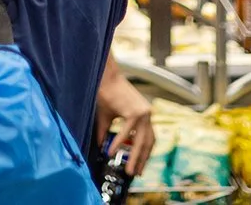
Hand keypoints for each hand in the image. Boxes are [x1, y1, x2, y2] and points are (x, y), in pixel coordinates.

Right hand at [95, 63, 155, 177]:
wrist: (105, 77)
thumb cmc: (106, 95)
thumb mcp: (108, 119)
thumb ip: (107, 135)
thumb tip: (102, 150)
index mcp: (144, 115)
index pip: (149, 139)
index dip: (146, 154)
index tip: (140, 167)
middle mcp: (147, 114)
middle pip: (148, 143)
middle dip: (142, 160)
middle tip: (136, 173)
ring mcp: (142, 113)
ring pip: (141, 141)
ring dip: (135, 157)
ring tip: (129, 170)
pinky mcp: (134, 112)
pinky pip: (126, 132)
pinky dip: (119, 143)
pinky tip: (111, 152)